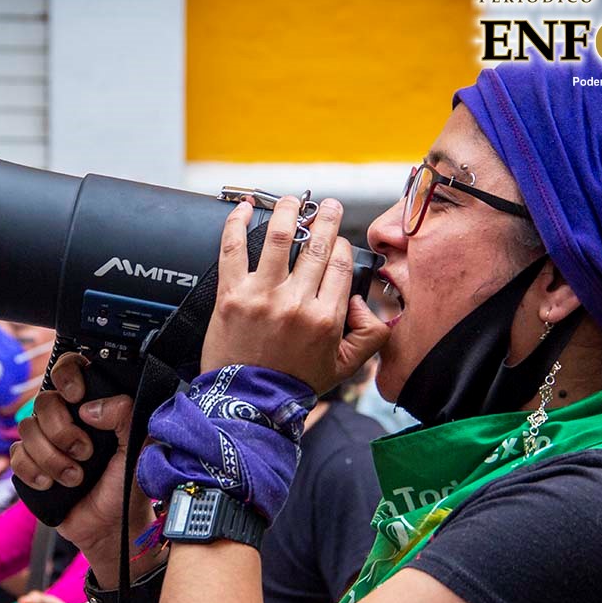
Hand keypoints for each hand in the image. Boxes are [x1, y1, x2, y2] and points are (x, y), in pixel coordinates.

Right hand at [9, 353, 157, 582]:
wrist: (112, 526)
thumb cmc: (129, 485)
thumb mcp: (138, 447)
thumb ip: (125, 415)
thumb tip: (89, 407)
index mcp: (95, 405)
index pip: (70, 367)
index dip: (67, 376)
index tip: (78, 397)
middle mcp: (68, 418)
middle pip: (43, 402)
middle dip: (63, 431)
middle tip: (86, 453)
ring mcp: (47, 441)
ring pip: (26, 430)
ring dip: (52, 458)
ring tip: (76, 477)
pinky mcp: (32, 466)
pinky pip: (15, 456)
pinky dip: (33, 471)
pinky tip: (52, 484)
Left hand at [201, 197, 390, 394]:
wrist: (248, 402)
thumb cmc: (292, 384)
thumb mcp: (345, 367)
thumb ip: (370, 335)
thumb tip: (363, 302)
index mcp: (326, 318)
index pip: (340, 263)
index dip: (340, 245)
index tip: (336, 241)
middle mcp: (296, 303)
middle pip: (316, 244)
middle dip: (325, 217)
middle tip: (327, 205)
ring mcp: (261, 296)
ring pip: (278, 237)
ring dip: (287, 210)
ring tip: (292, 201)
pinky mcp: (231, 295)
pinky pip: (233, 248)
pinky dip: (237, 222)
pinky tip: (245, 207)